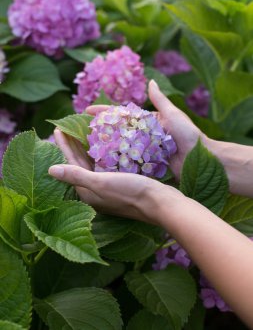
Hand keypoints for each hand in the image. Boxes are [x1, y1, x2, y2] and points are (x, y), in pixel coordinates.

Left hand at [49, 129, 184, 223]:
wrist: (160, 203)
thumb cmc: (131, 193)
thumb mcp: (102, 183)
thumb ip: (76, 176)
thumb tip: (50, 170)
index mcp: (87, 191)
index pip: (71, 165)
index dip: (64, 146)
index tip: (57, 129)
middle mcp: (96, 191)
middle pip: (80, 163)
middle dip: (73, 145)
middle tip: (68, 127)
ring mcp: (109, 188)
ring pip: (93, 164)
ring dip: (87, 148)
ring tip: (83, 131)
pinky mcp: (121, 184)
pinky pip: (106, 165)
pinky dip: (102, 153)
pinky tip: (105, 144)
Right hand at [86, 80, 205, 177]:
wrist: (204, 158)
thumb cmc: (189, 135)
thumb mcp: (174, 115)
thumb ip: (160, 100)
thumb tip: (150, 82)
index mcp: (148, 122)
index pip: (122, 114)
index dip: (104, 112)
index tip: (87, 110)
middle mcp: (143, 135)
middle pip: (117, 131)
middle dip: (100, 130)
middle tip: (80, 131)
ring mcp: (144, 150)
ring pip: (120, 146)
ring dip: (104, 146)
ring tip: (86, 148)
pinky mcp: (147, 164)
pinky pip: (129, 161)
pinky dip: (117, 161)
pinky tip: (102, 164)